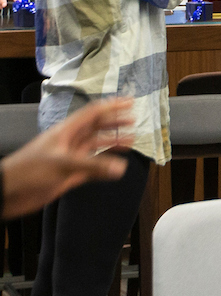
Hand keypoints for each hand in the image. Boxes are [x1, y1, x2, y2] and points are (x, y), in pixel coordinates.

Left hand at [1, 98, 133, 218]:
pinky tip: (115, 167)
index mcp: (66, 132)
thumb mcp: (61, 164)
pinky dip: (105, 166)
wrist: (8, 193)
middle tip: (133, 120)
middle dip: (115, 123)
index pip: (93, 113)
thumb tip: (120, 167)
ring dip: (112, 143)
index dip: (112, 105)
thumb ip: (92, 166)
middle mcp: (70, 142)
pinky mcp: (69, 174)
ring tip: (130, 141)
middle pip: (96, 127)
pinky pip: (93, 167)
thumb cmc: (28, 171)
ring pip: (96, 146)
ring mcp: (70, 158)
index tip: (130, 101)